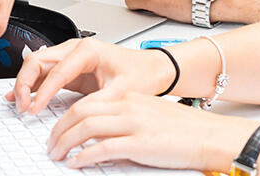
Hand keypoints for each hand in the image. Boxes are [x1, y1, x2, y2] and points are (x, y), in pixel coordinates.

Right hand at [5, 38, 172, 114]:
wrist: (154, 69)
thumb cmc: (142, 74)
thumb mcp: (121, 92)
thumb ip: (97, 103)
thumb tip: (75, 118)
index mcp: (89, 50)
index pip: (56, 71)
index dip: (42, 92)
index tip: (34, 109)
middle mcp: (77, 49)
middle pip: (38, 60)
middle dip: (24, 83)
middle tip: (22, 106)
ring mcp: (72, 58)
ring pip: (37, 65)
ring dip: (25, 83)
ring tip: (19, 105)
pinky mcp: (71, 69)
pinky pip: (44, 74)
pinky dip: (31, 85)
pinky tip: (21, 97)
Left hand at [46, 86, 257, 170]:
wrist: (209, 135)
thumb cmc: (185, 128)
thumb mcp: (151, 114)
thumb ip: (125, 117)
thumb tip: (100, 131)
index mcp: (130, 97)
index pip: (88, 101)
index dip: (66, 116)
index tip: (57, 129)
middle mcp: (129, 106)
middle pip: (81, 112)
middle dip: (59, 129)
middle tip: (51, 143)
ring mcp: (134, 124)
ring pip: (87, 128)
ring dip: (65, 142)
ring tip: (57, 154)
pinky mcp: (140, 143)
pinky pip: (103, 149)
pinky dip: (85, 156)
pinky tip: (77, 163)